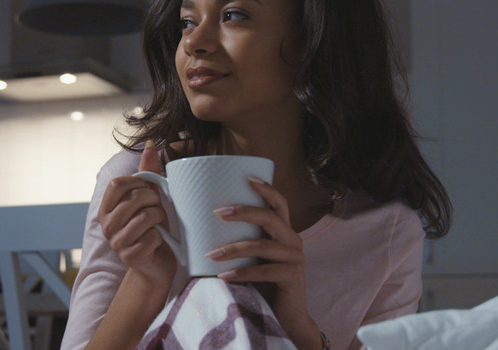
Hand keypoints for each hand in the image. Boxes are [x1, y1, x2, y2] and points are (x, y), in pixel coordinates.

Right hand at [97, 141, 176, 283]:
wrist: (156, 264)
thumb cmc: (152, 228)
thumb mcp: (149, 199)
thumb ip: (148, 172)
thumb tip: (153, 143)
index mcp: (107, 209)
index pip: (117, 184)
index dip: (138, 183)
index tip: (147, 190)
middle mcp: (106, 225)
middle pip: (134, 198)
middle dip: (154, 200)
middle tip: (158, 207)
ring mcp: (117, 243)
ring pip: (145, 217)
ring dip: (159, 217)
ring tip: (158, 223)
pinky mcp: (130, 257)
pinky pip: (153, 237)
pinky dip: (161, 237)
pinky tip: (158, 241)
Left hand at [208, 177, 320, 348]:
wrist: (284, 319)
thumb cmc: (262, 286)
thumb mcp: (252, 260)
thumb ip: (241, 243)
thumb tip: (202, 227)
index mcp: (284, 233)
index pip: (279, 204)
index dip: (267, 189)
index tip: (247, 177)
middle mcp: (293, 241)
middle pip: (270, 218)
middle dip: (244, 212)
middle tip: (218, 212)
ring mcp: (295, 259)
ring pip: (263, 246)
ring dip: (234, 249)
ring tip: (211, 255)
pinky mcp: (293, 277)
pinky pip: (265, 271)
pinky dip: (242, 273)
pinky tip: (224, 276)